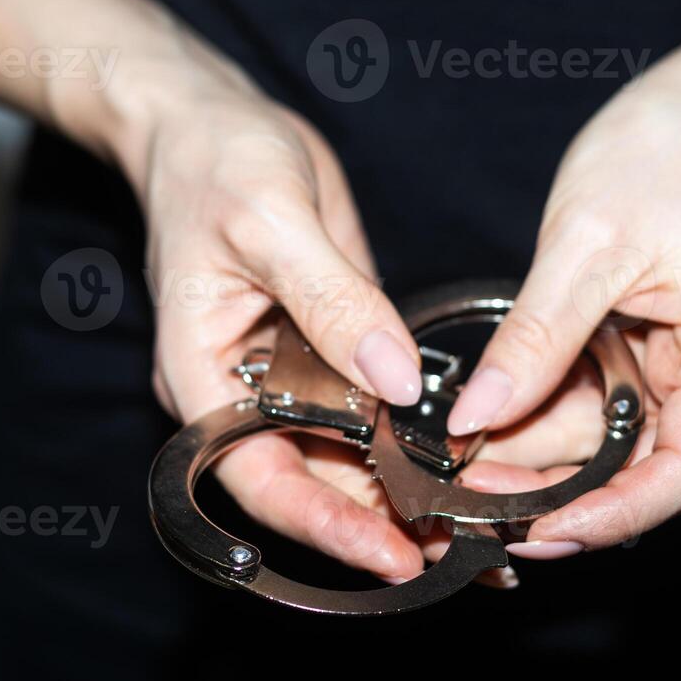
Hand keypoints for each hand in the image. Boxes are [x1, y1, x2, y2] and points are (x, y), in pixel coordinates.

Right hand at [110, 59, 436, 581]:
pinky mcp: (325, 354)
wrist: (212, 123)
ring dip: (404, 492)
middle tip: (464, 552)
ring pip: (344, 459)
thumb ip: (334, 302)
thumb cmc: (216, 162)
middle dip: (380, 525)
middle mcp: (241, 395)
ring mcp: (284, 379)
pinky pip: (368, 410)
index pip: (259, 480)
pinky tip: (467, 457)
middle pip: (309, 486)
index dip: (325, 527)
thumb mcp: (272, 221)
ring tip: (478, 523)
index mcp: (202, 378)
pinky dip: (410, 438)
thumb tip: (394, 382)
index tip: (391, 556)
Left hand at [447, 54, 680, 557]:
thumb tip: (480, 417)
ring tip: (456, 473)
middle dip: (561, 498)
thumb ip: (538, 336)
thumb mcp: (587, 243)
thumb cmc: (658, 158)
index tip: (549, 531)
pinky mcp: (636, 362)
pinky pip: (588, 416)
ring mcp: (673, 373)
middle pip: (645, 474)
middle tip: (472, 506)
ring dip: (536, 468)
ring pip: (607, 452)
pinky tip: (480, 433)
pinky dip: (537, 428)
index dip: (622, 513)